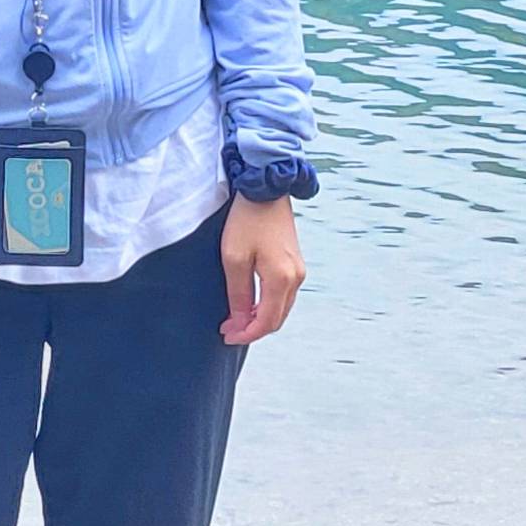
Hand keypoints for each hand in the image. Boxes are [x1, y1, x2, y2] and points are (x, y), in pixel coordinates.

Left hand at [221, 195, 303, 346]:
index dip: (246, 334)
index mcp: (281, 279)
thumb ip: (238, 293)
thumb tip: (239, 321)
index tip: (226, 337)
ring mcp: (298, 269)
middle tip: (228, 330)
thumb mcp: (233, 258)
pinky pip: (283, 294)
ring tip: (235, 318)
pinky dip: (267, 304)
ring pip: (281, 307)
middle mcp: (295, 278)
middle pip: (276, 318)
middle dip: (252, 328)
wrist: (266, 188)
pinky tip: (249, 302)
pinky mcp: (295, 262)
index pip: (266, 322)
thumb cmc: (246, 220)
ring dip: (260, 317)